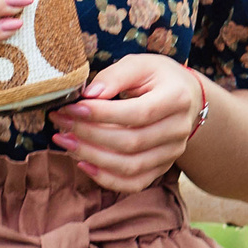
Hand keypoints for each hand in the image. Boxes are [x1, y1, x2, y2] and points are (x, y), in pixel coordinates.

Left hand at [50, 54, 207, 193]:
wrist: (186, 97)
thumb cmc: (157, 77)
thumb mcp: (140, 64)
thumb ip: (115, 76)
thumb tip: (89, 95)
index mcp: (177, 99)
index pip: (137, 113)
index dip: (103, 114)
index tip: (73, 107)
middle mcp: (179, 130)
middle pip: (131, 142)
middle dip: (90, 135)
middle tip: (61, 122)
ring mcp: (172, 153)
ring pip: (130, 166)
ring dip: (92, 157)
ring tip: (64, 141)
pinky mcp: (162, 168)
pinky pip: (134, 183)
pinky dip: (106, 179)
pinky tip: (83, 164)